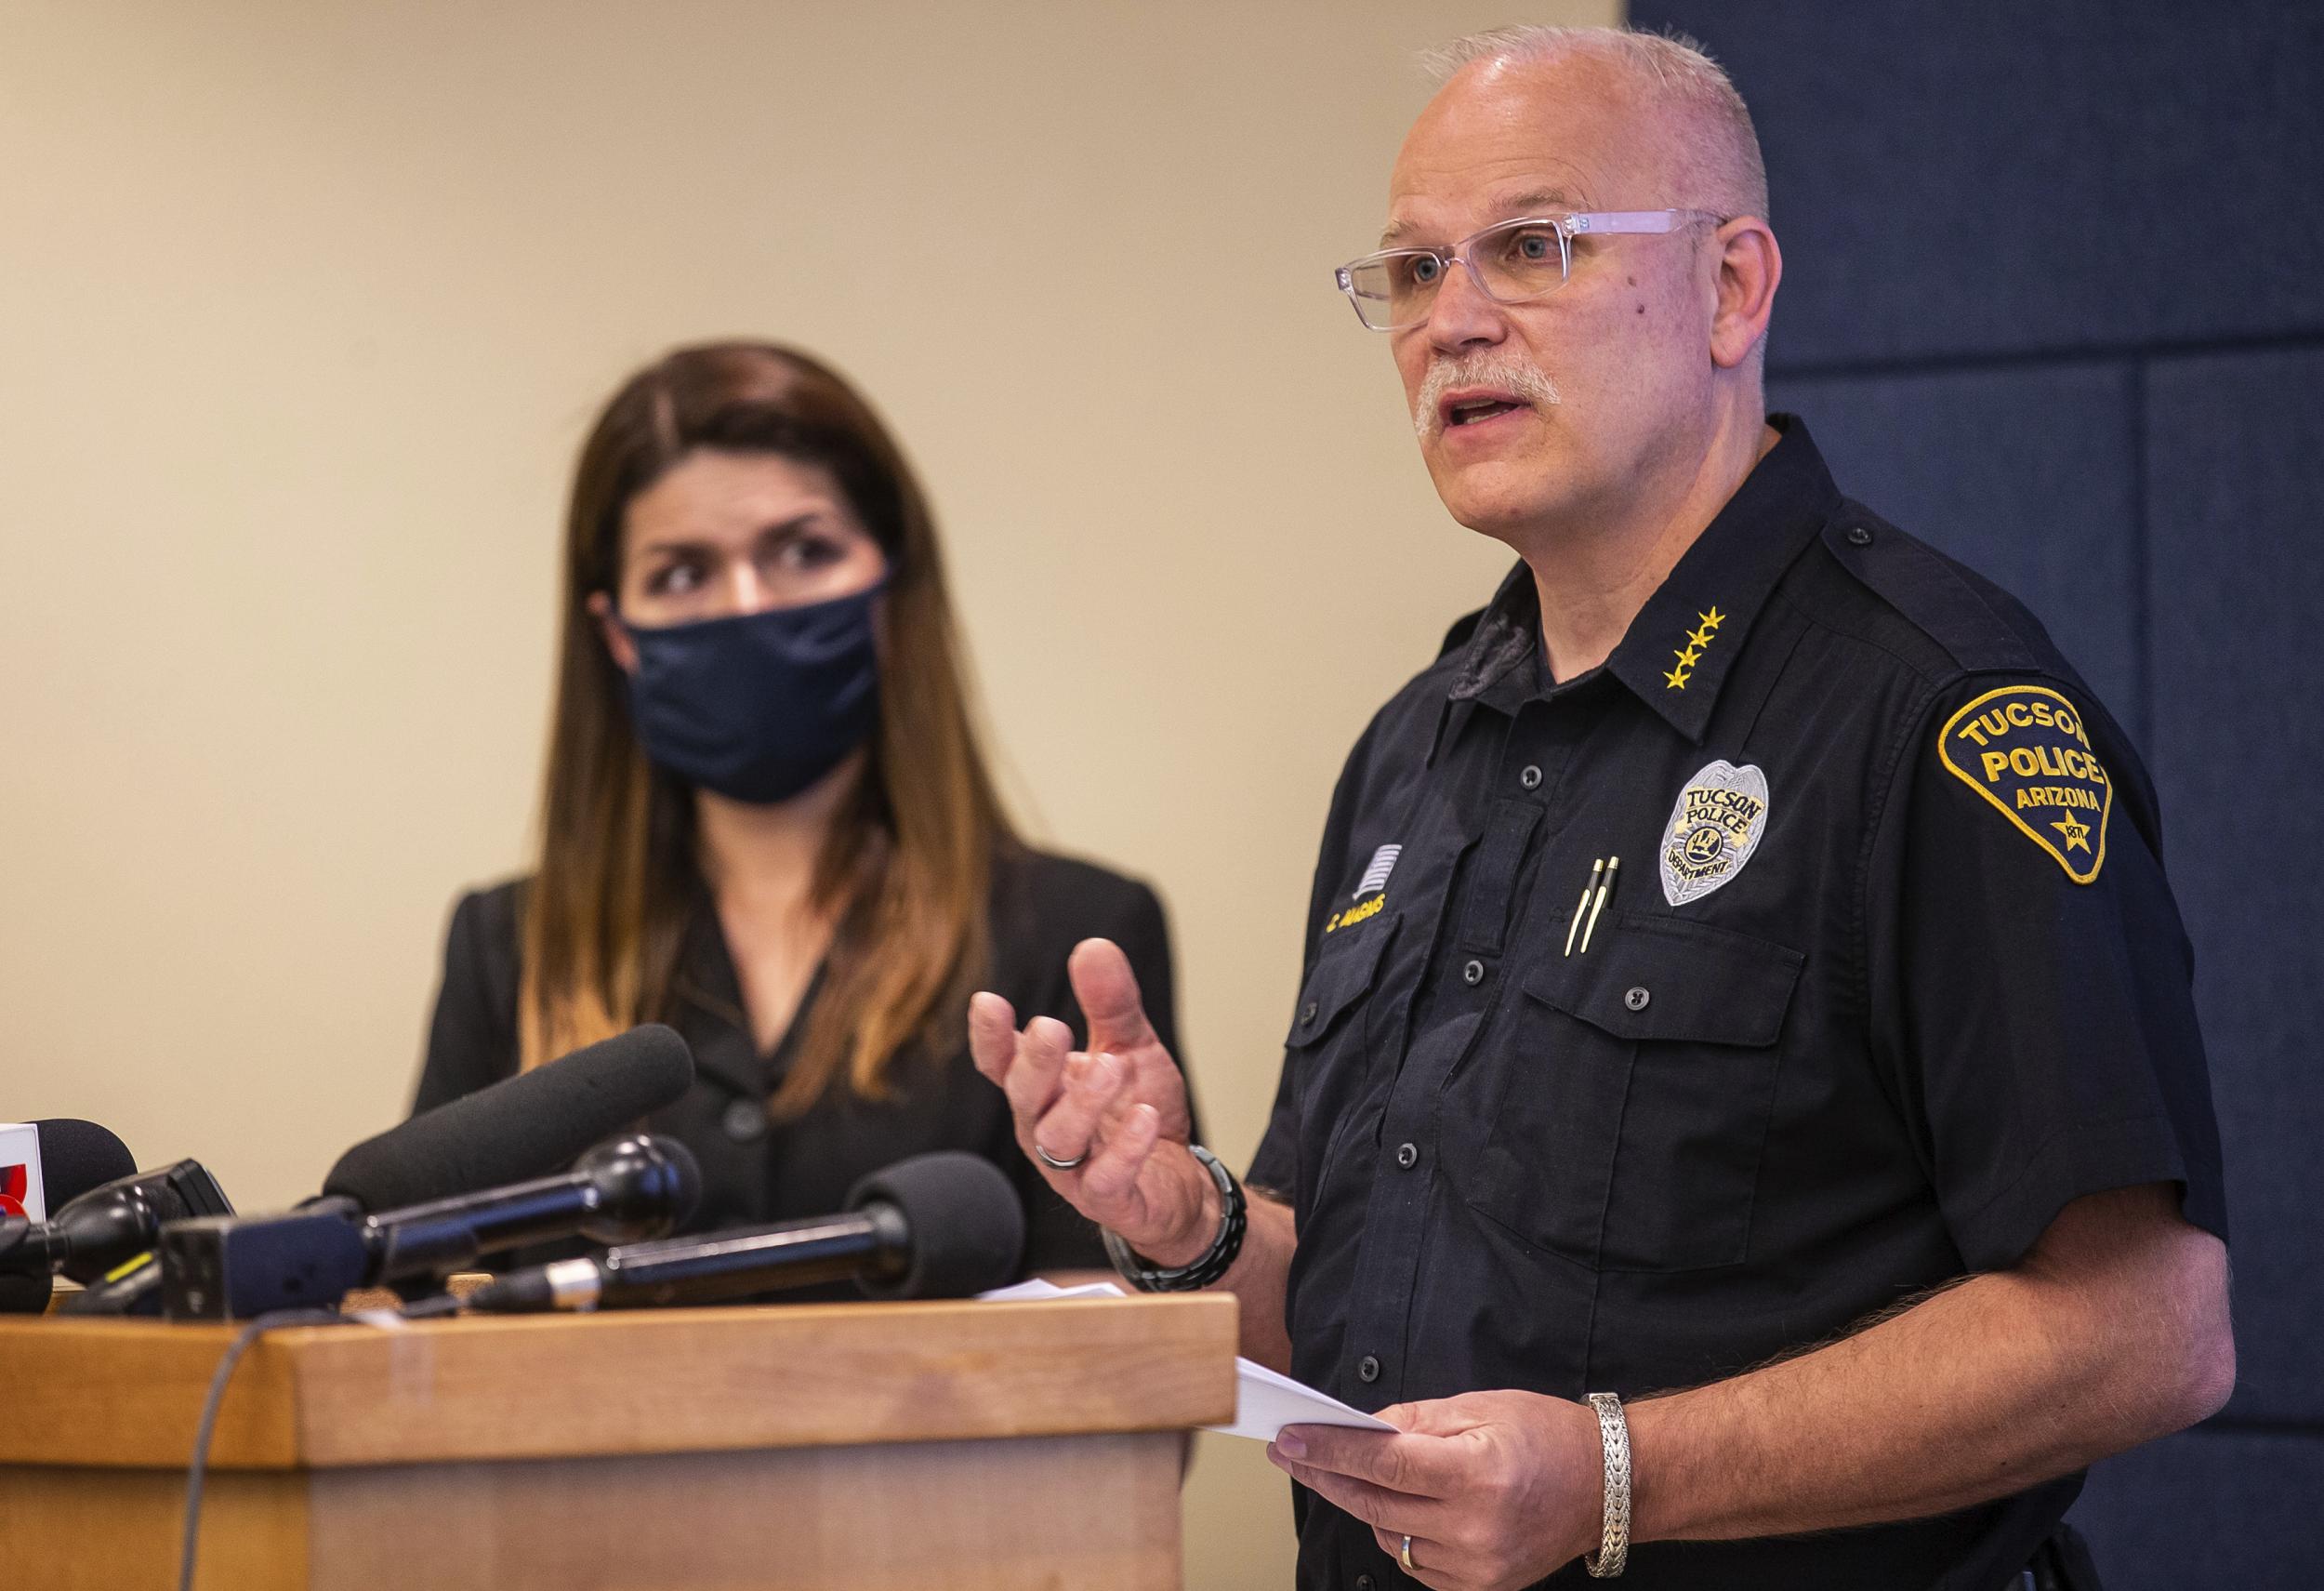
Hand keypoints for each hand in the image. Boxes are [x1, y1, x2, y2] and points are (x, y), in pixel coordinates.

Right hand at [967, 938, 1210, 1261]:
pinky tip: (1146, 1118)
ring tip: (1111, 1070)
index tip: (988, 1002)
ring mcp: (1073, 1169)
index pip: (1001, 1063)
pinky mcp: (1109, 1200)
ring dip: (1081, 1103)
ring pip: (1057, 1139)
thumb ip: (1111, 1003)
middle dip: (1034, 1063)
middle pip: (1023, 1097)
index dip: (989, 1038)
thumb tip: (1092, 946)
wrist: (1178, 1182)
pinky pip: (1106, 1180)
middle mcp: (1045, 1128)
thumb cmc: (1137, 1112)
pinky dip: (1125, 1150)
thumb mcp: (1130, 1047)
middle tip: (1051, 1029)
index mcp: (1043, 1089)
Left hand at [1266, 1391, 1605, 1590]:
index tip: (1290, 1438)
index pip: (1383, 1464)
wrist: (1605, 1486)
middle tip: (1291, 1452)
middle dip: (1326, 1475)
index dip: (1330, 1450)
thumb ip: (1414, 1421)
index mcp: (1477, 1474)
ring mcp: (1478, 1566)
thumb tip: (1360, 1430)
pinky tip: (1402, 1507)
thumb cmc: (1545, 1436)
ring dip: (1362, 1504)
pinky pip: (1414, 1562)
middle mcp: (1476, 1528)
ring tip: (1352, 1473)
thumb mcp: (1480, 1407)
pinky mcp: (1480, 1587)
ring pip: (1388, 1537)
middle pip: (1375, 1505)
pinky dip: (1397, 1533)